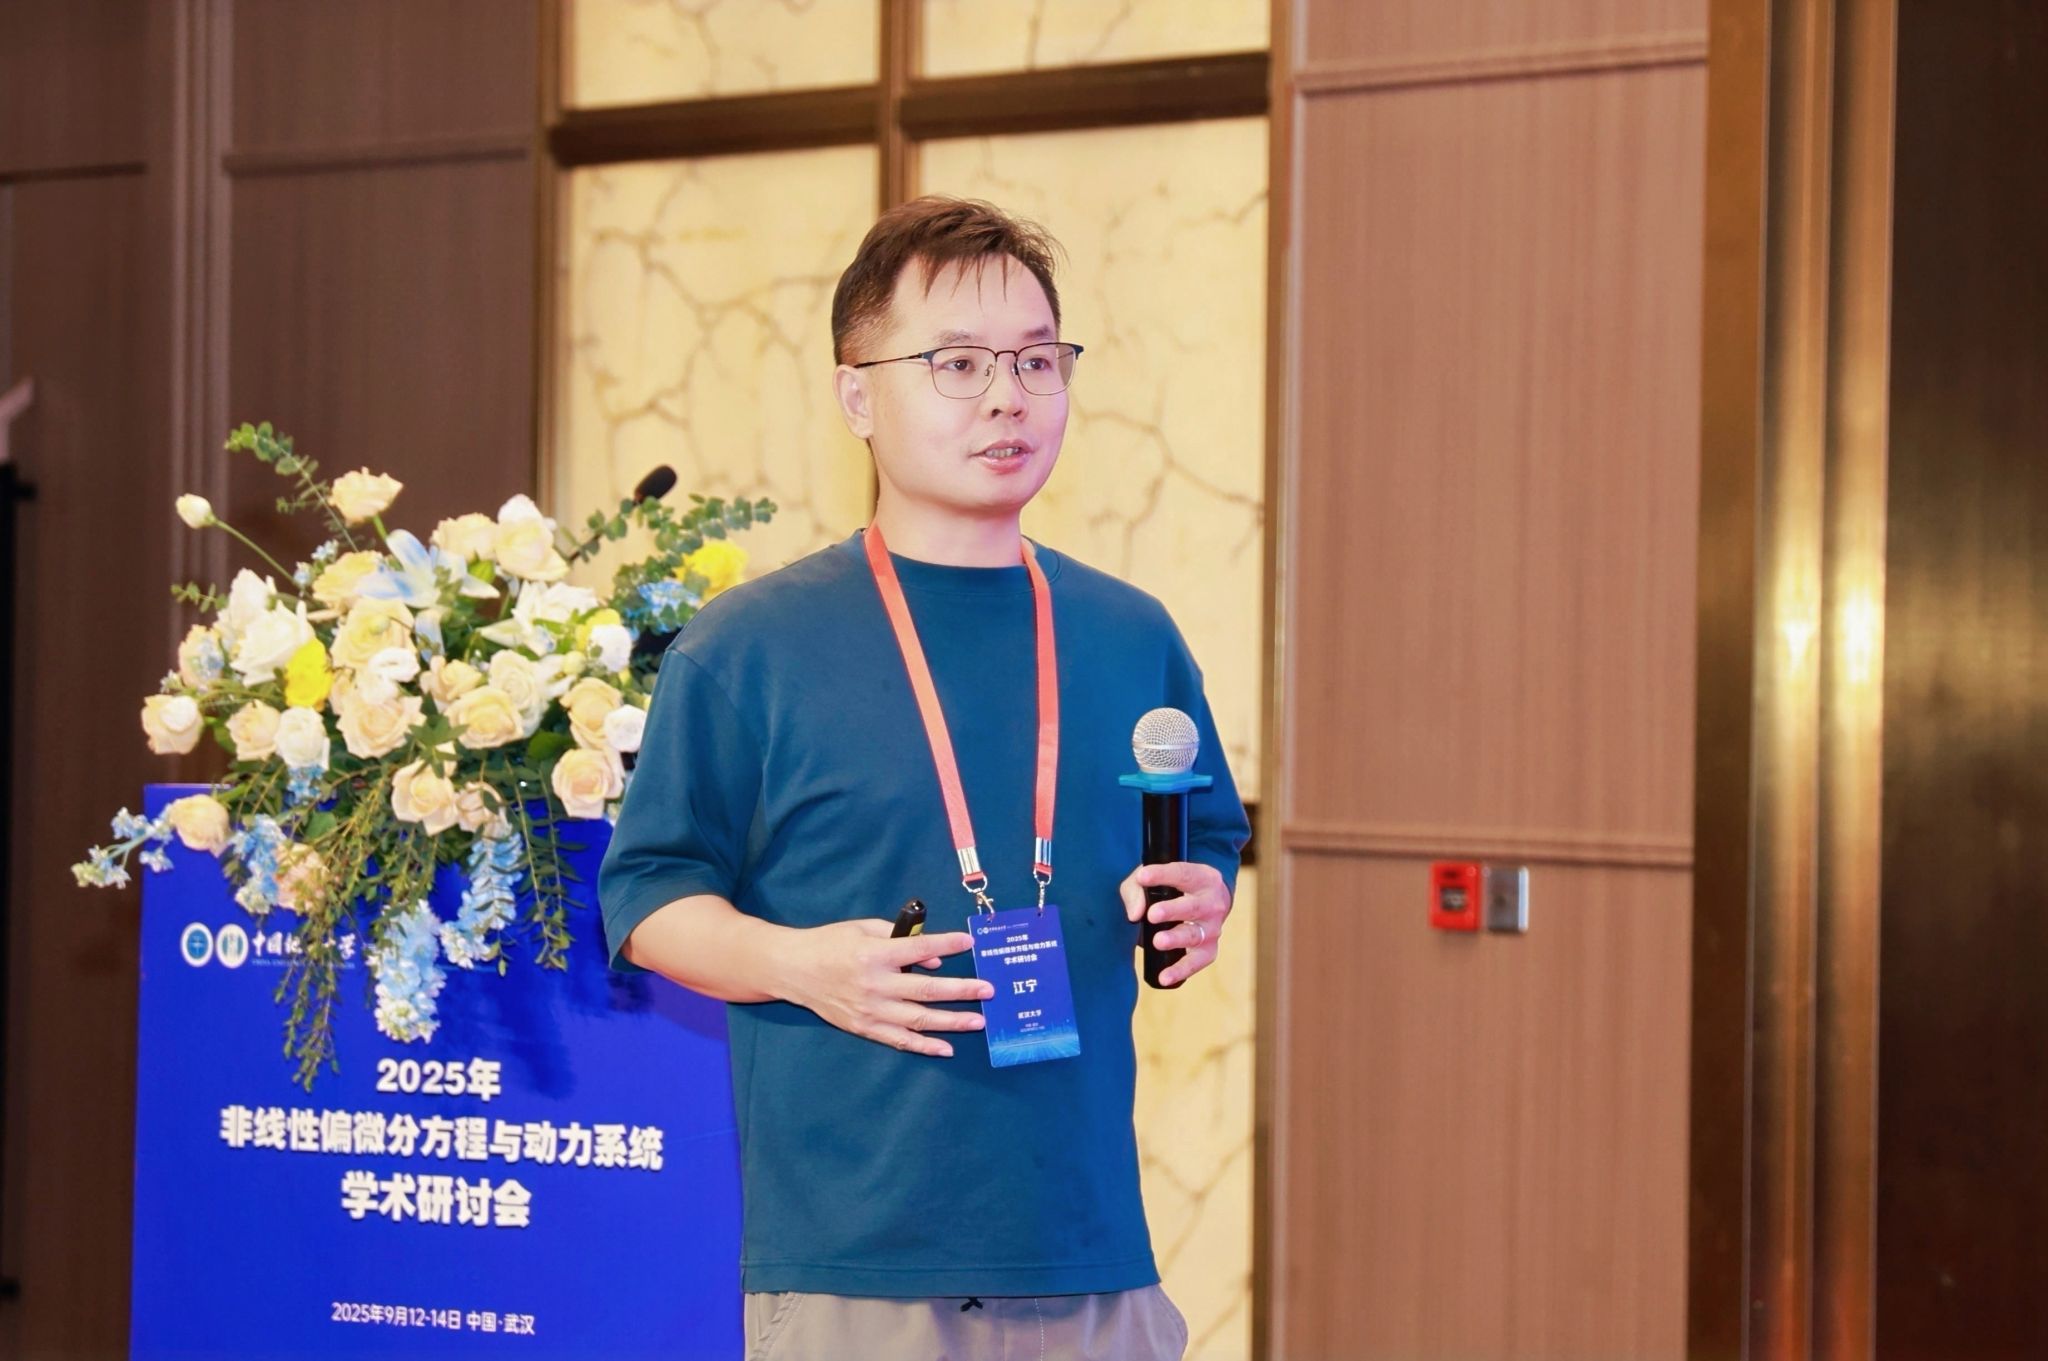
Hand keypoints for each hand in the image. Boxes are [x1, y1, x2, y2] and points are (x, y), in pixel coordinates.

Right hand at [779, 919, 993, 1056]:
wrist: (793, 970)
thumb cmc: (830, 943)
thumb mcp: (863, 929)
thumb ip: (901, 939)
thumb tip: (935, 961)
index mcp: (874, 954)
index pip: (919, 949)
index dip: (947, 945)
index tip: (970, 943)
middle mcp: (874, 984)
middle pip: (926, 989)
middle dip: (961, 990)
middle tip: (988, 990)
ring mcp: (870, 1010)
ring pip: (918, 1019)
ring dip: (952, 1021)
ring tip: (978, 1020)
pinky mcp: (864, 1027)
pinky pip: (900, 1040)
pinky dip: (924, 1046)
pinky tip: (946, 1048)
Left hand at [1119, 861, 1231, 987]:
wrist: (1206, 903)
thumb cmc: (1174, 888)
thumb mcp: (1155, 879)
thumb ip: (1137, 889)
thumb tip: (1134, 914)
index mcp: (1203, 877)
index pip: (1183, 873)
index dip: (1162, 875)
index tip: (1142, 877)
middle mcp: (1213, 903)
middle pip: (1193, 906)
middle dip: (1172, 911)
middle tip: (1152, 915)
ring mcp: (1213, 928)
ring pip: (1195, 934)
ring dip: (1176, 939)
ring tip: (1158, 941)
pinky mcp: (1209, 949)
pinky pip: (1197, 961)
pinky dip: (1181, 970)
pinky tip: (1164, 977)